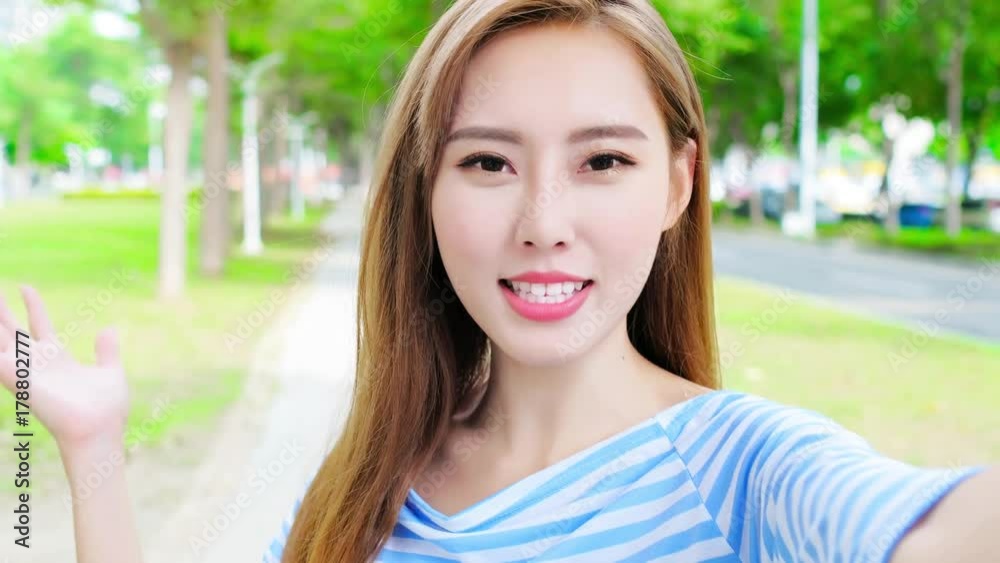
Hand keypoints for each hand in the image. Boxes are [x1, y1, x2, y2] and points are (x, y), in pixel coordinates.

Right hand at [0, 285, 130, 450]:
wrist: (100, 430)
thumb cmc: (107, 409)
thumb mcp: (110, 372)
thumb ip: (106, 351)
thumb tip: (109, 329)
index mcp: (58, 358)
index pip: (39, 325)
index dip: (32, 305)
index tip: (25, 286)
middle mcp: (38, 364)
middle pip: (13, 331)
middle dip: (1, 311)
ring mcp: (27, 372)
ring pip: (1, 342)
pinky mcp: (22, 382)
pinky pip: (0, 362)